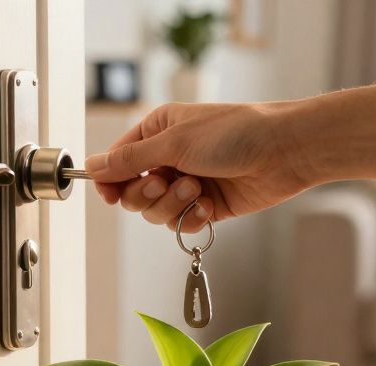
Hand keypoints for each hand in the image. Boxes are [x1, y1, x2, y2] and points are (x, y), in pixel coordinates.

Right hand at [85, 102, 311, 232]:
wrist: (283, 153)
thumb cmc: (234, 134)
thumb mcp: (174, 142)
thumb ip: (130, 159)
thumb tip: (92, 166)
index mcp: (157, 132)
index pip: (117, 161)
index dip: (110, 181)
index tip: (110, 195)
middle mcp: (170, 158)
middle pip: (133, 192)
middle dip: (147, 193)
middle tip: (165, 182)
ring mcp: (188, 184)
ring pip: (156, 212)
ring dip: (173, 205)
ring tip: (198, 190)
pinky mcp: (207, 207)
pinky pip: (182, 223)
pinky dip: (193, 218)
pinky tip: (210, 205)